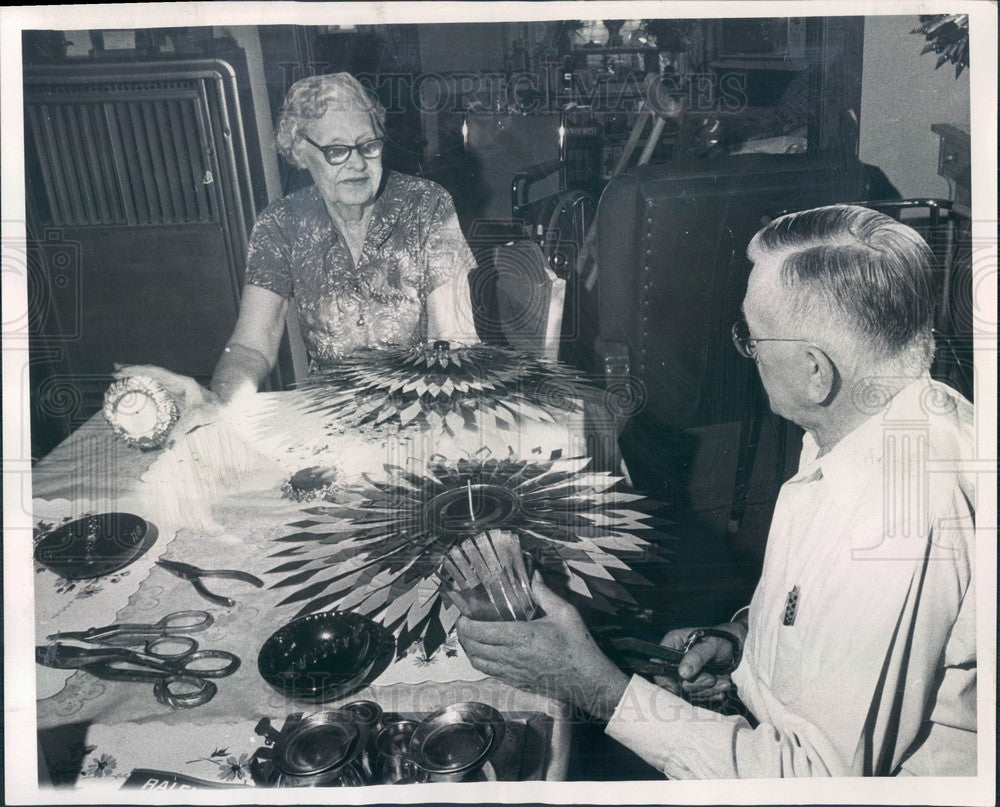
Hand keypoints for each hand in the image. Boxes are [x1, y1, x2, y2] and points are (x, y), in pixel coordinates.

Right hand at [113, 364, 220, 442]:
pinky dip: (144, 386)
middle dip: (133, 370)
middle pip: (151, 372)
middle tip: (114, 372)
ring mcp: (176, 387)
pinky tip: (134, 389)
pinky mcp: (176, 394)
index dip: (139, 371)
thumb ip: (183, 430)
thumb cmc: (215, 410)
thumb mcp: (198, 419)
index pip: (156, 372)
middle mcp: (177, 381)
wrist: (226, 409)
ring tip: (118, 375)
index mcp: (181, 382)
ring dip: (137, 376)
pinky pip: (157, 387)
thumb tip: (168, 447)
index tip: (123, 371)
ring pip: (153, 378)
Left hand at [456, 574, 628, 719]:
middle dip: (462, 635)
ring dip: (469, 650)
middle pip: (473, 648)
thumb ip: (544, 593)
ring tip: (471, 637)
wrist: (587, 681)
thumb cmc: (577, 646)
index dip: (464, 624)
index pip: (479, 632)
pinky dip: (481, 662)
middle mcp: (512, 656)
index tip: (463, 614)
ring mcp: (513, 673)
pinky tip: (486, 653)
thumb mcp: (565, 613)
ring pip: (478, 663)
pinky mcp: (517, 683)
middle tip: (464, 622)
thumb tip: (533, 574)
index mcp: (521, 636)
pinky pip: (490, 673)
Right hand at [654, 622, 745, 702]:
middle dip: (696, 684)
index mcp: (674, 644)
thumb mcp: (711, 644)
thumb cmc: (724, 638)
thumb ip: (697, 656)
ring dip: (708, 690)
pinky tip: (722, 686)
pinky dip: (712, 694)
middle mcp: (677, 659)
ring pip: (689, 692)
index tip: (676, 689)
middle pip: (676, 682)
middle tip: (712, 678)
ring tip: (723, 682)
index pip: (658, 663)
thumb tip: (683, 673)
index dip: (664, 678)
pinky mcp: (698, 683)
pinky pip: (700, 696)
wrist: (740, 646)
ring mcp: (688, 673)